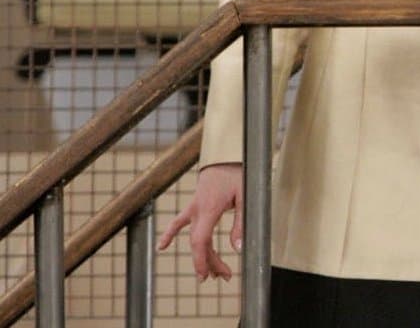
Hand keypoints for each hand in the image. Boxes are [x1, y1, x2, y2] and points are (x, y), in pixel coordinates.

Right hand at [158, 162, 243, 281]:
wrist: (226, 154)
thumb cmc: (238, 172)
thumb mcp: (246, 197)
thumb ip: (242, 223)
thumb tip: (238, 248)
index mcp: (209, 209)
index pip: (200, 241)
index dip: (201, 260)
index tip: (206, 276)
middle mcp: (197, 210)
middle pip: (199, 243)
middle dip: (210, 262)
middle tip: (225, 277)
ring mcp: (193, 208)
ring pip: (193, 237)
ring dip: (202, 255)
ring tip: (212, 273)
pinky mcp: (194, 205)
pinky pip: (179, 222)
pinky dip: (170, 234)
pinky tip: (162, 247)